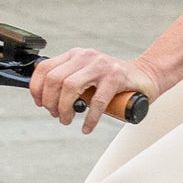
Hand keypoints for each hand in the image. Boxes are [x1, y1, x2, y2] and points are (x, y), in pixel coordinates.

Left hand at [29, 48, 159, 133]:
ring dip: (65, 109)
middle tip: (57, 116)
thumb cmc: (114, 81)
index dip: (37, 89)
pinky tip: (87, 127)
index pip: (44, 68)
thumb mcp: (86, 76)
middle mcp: (85, 57)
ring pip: (70, 87)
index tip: (41, 104)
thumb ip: (69, 82)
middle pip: (54, 79)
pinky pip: (97, 101)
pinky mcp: (116, 77)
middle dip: (50, 103)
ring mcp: (101, 66)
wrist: (145, 76)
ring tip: (68, 120)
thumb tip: (47, 100)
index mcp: (75, 55)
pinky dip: (90, 118)